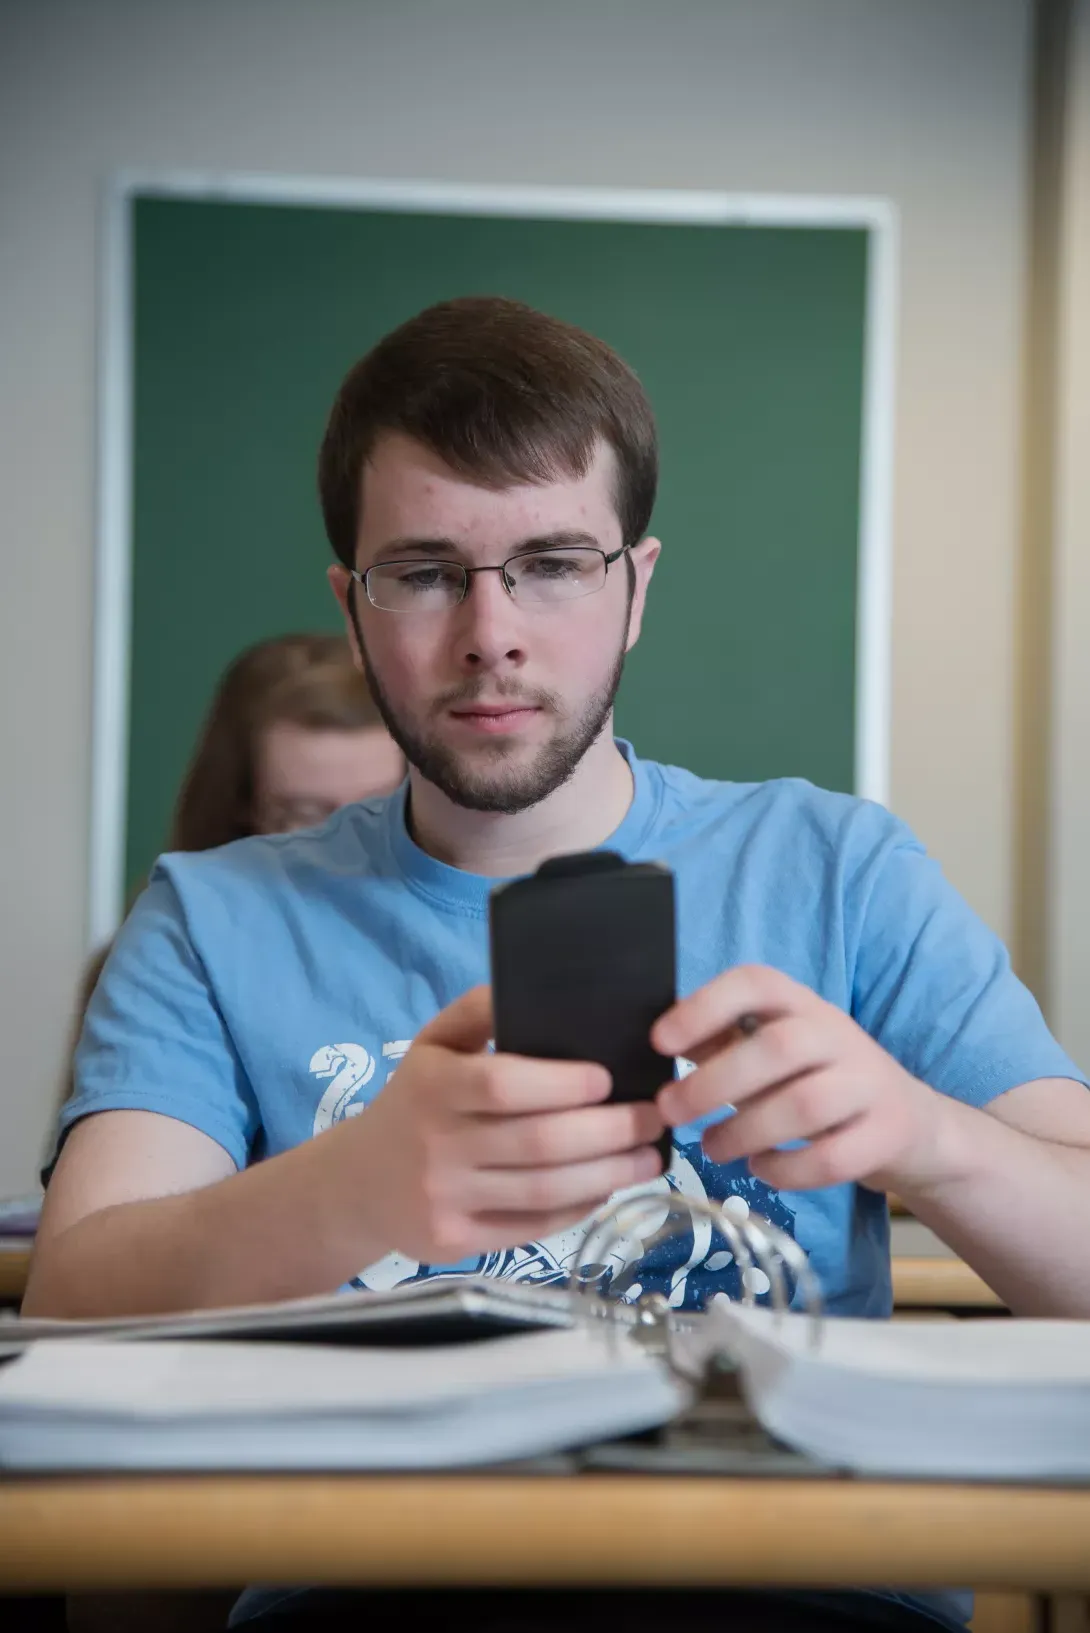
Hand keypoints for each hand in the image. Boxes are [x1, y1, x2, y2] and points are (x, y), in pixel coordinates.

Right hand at [345, 986, 664, 1262]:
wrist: (358, 1183)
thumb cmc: (415, 1100)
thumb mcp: (433, 1043)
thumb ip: (481, 1010)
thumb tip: (540, 988)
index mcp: (432, 1086)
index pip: (503, 1085)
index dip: (563, 1085)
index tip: (608, 1078)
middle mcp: (435, 1145)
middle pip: (539, 1144)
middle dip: (610, 1132)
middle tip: (653, 1117)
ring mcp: (444, 1200)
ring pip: (544, 1192)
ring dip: (610, 1174)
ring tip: (649, 1157)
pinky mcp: (455, 1243)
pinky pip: (533, 1228)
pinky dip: (579, 1208)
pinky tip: (608, 1186)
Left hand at [652, 965, 944, 1192]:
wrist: (906, 1122)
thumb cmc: (814, 1080)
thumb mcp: (769, 1049)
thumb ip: (720, 1042)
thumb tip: (658, 1042)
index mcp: (800, 1003)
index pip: (756, 983)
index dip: (705, 1008)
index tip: (660, 1041)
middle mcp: (837, 1034)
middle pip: (779, 1048)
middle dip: (715, 1083)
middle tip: (671, 1110)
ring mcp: (868, 1083)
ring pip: (806, 1105)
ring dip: (746, 1130)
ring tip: (711, 1147)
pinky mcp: (886, 1134)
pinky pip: (834, 1157)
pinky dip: (788, 1170)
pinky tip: (760, 1169)